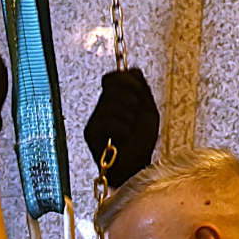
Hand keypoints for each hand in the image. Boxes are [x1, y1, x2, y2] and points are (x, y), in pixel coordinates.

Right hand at [83, 67, 158, 188]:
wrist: (135, 168)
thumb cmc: (141, 143)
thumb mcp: (148, 110)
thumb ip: (140, 87)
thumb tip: (130, 70)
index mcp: (113, 100)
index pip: (114, 76)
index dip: (128, 82)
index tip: (139, 97)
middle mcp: (101, 108)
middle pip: (113, 86)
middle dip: (132, 100)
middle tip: (135, 118)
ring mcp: (94, 120)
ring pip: (112, 103)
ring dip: (129, 118)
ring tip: (129, 133)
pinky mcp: (90, 133)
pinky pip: (108, 120)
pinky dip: (122, 130)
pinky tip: (122, 140)